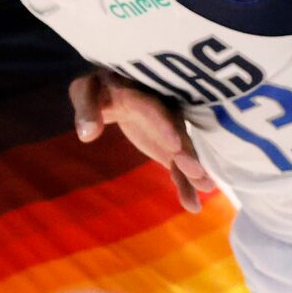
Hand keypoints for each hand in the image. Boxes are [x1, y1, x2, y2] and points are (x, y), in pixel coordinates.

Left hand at [71, 71, 216, 212]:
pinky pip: (178, 166)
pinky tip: (192, 205)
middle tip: (198, 173)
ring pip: (182, 151)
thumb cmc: (100, 88)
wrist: (119, 87)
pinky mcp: (169, 147)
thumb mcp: (86, 91)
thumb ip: (87, 110)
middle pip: (176, 131)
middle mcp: (161, 109)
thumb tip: (87, 134)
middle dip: (187, 152)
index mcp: (138, 93)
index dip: (163, 125)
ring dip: (192, 171)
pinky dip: (185, 185)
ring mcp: (169, 129)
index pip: (151, 108)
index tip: (175, 145)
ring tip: (206, 189)